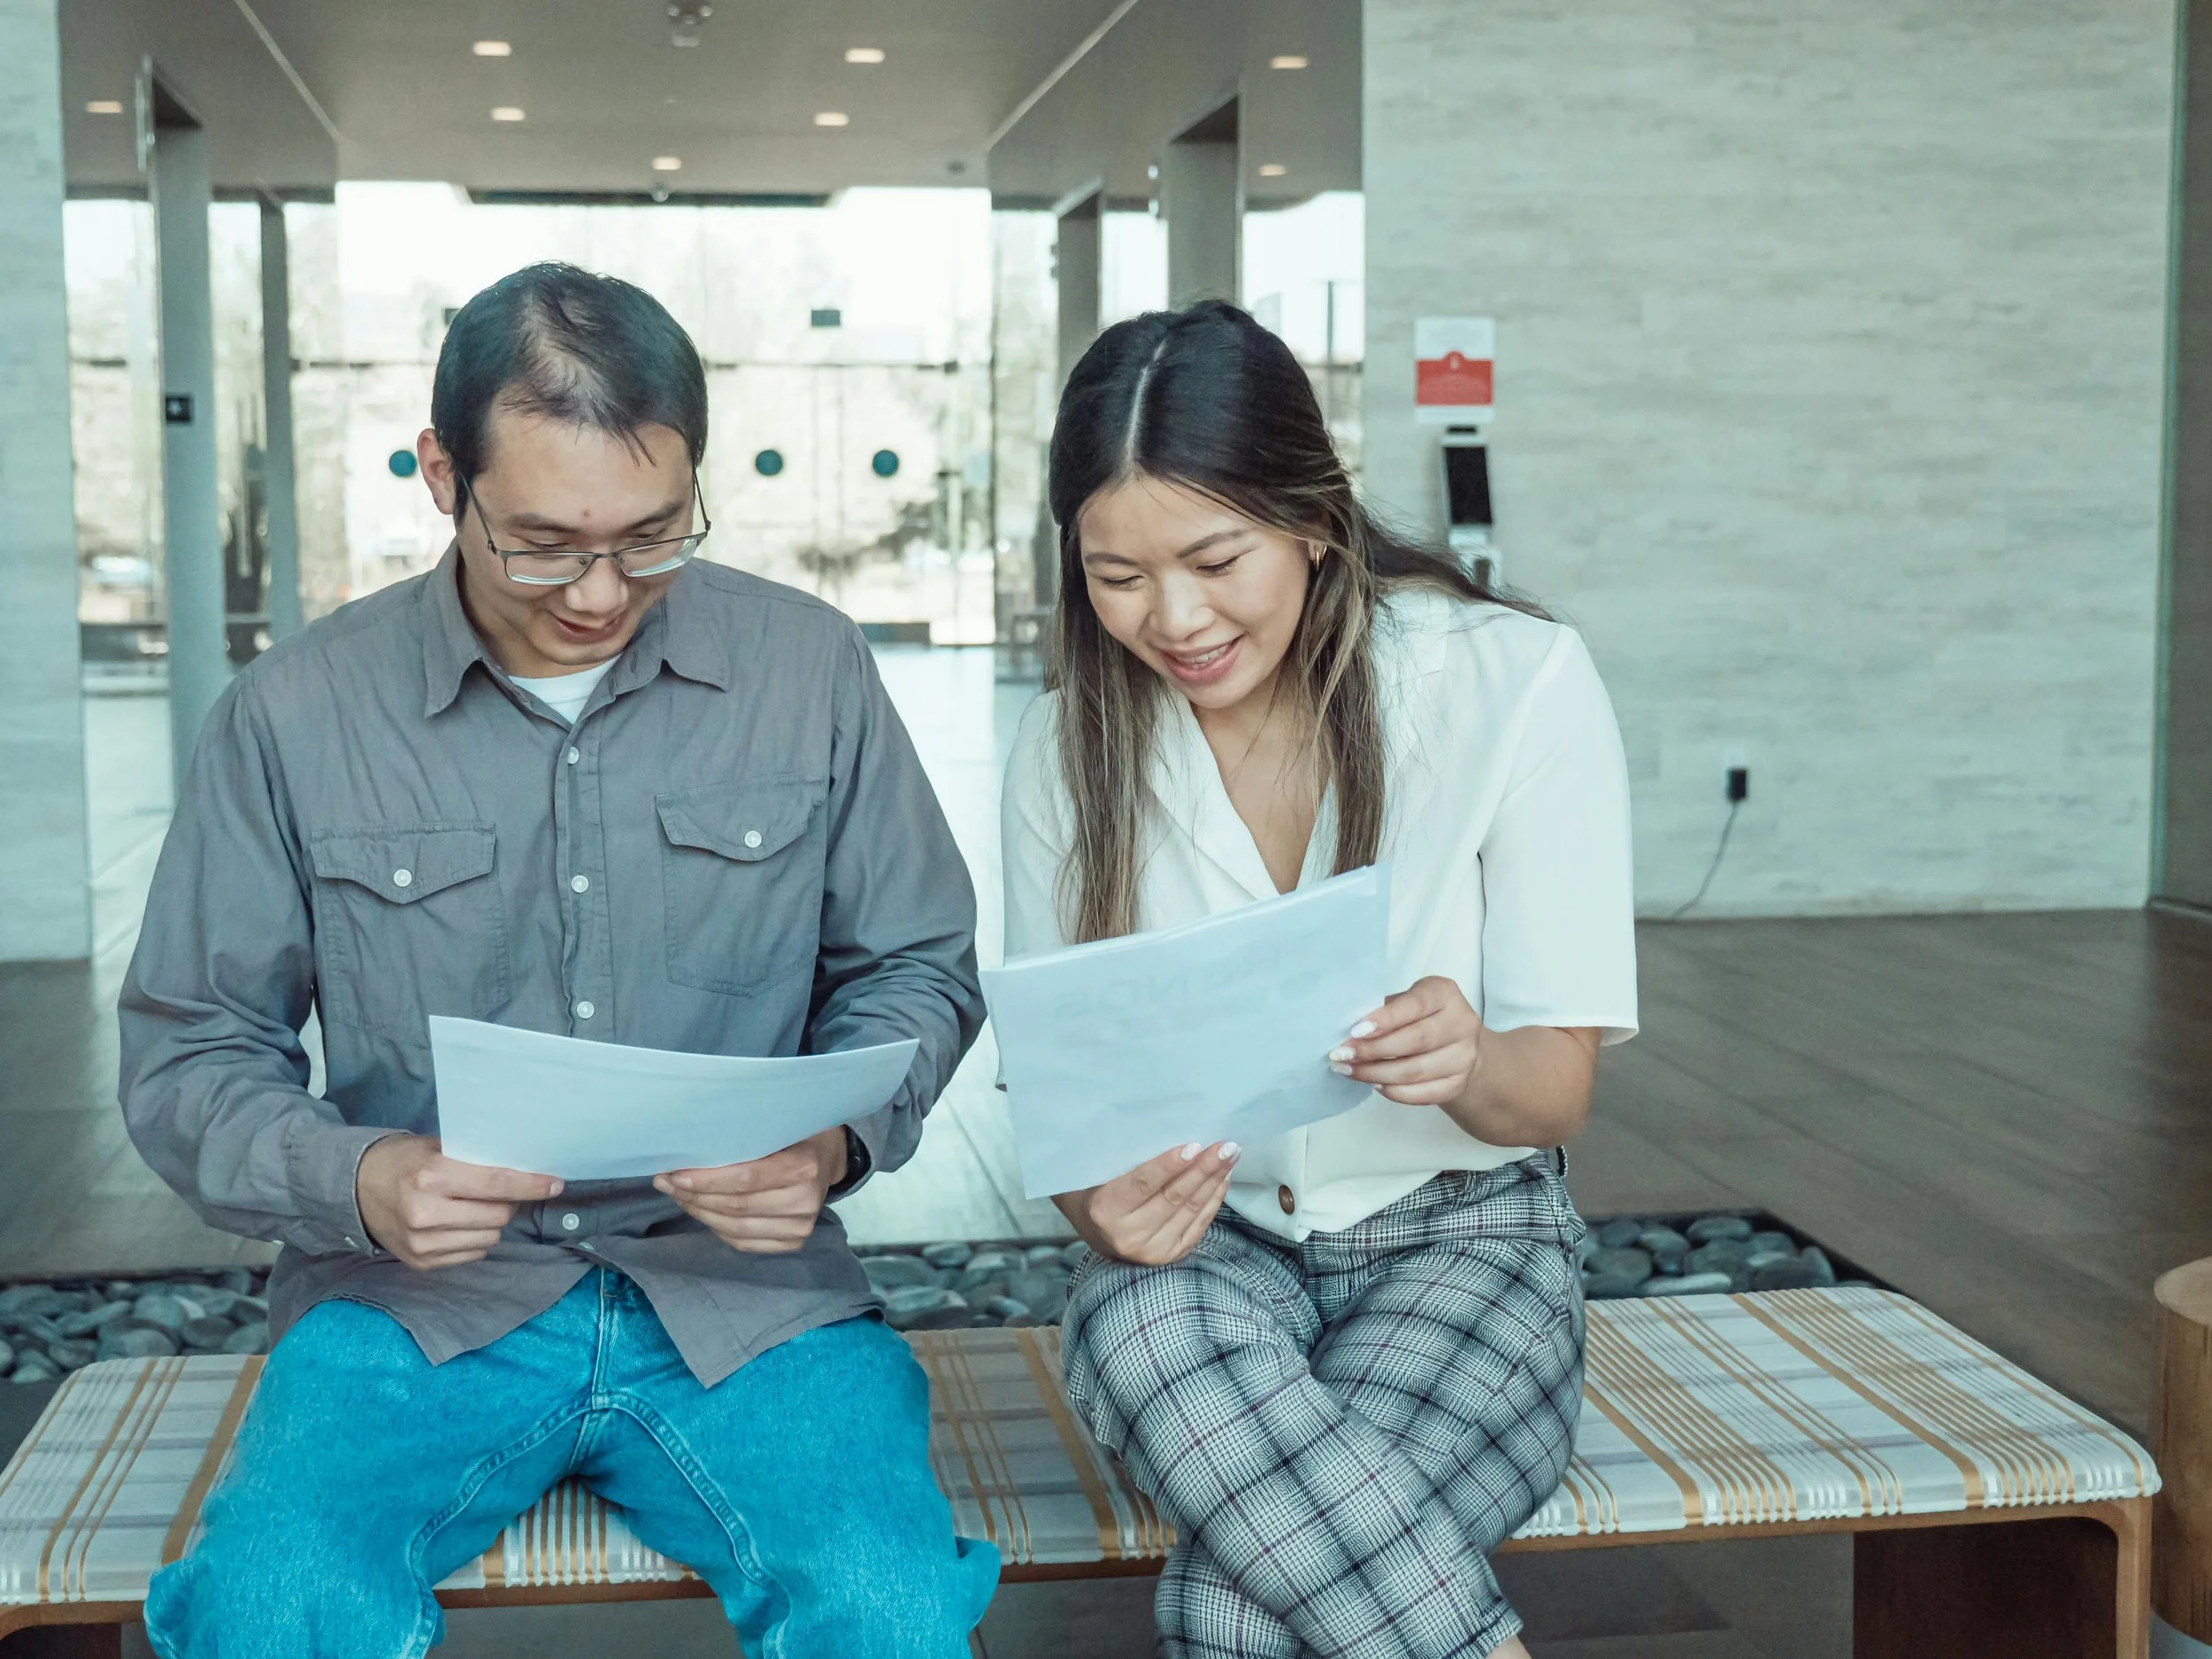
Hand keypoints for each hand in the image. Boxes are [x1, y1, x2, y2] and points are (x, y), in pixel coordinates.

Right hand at [356, 1133, 561, 1270]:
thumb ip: (475, 1160)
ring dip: (492, 1221)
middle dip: (508, 1201)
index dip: (531, 1185)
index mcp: (432, 1176)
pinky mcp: (421, 1262)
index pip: (497, 1183)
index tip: (554, 1183)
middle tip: (499, 1190)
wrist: (354, 1190)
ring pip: (490, 1237)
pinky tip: (458, 1223)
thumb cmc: (403, 1161)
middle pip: (499, 1214)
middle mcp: (427, 1213)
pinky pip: (472, 1253)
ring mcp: (423, 1243)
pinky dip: (475, 1238)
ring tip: (472, 1206)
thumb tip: (524, 1168)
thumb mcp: (436, 1147)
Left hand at [653, 1126, 847, 1254]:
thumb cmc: (795, 1133)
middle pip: (736, 1206)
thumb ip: (742, 1137)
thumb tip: (688, 1146)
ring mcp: (800, 1227)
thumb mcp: (776, 1125)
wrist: (827, 1158)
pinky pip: (742, 1242)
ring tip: (677, 1195)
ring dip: (699, 1212)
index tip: (674, 1174)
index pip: (746, 1179)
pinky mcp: (792, 1243)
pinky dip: (715, 1227)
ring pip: (735, 1229)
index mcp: (803, 1166)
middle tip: (665, 1182)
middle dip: (694, 1196)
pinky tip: (700, 1210)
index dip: (707, 1180)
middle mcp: (805, 1201)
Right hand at [1052, 1142, 1239, 1265]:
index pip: (1143, 1184)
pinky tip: (1222, 1180)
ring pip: (1190, 1211)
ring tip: (1230, 1157)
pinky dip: (1213, 1201)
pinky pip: (1198, 1226)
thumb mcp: (1102, 1171)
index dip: (1170, 1165)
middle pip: (1173, 1197)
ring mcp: (1150, 1251)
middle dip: (1204, 1169)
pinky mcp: (1168, 1256)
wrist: (1093, 1230)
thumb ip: (1131, 1159)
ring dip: (1213, 1182)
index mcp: (1106, 1210)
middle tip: (1226, 1147)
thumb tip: (1177, 1135)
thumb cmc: (1097, 1188)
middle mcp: (1128, 1235)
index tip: (1195, 1146)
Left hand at [1329, 975, 1483, 1107]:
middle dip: (1373, 1050)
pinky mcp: (1459, 1083)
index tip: (1355, 1032)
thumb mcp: (1404, 1002)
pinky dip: (1395, 1092)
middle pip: (1416, 1040)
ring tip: (1350, 1071)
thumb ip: (1383, 1010)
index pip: (1415, 1004)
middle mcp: (1462, 1022)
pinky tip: (1375, 1085)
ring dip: (1376, 1074)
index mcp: (1444, 993)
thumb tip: (1350, 1030)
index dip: (1385, 1019)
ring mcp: (1465, 1056)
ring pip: (1416, 1071)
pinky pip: (1423, 1094)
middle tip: (1342, 1055)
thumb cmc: (1419, 1017)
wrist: (1456, 1044)